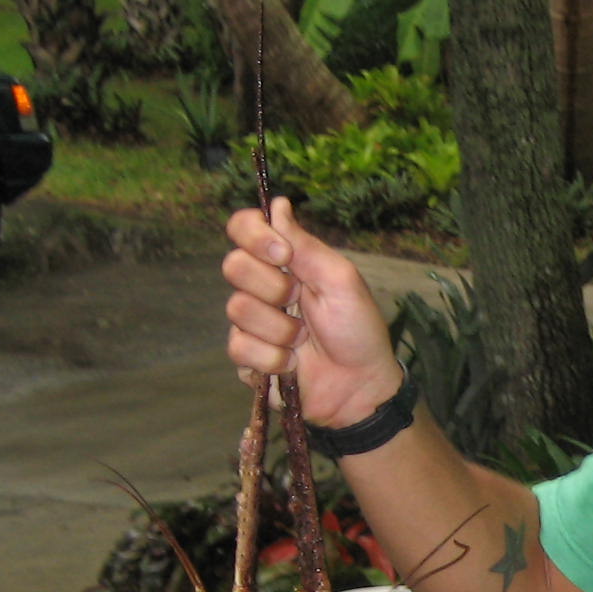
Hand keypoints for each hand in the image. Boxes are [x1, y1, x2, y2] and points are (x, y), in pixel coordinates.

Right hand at [222, 197, 404, 427]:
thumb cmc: (357, 331)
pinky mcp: (246, 356)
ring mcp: (252, 322)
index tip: (283, 256)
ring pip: (236, 309)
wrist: (359, 388)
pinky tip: (291, 364)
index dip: (253, 235)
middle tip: (301, 303)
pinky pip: (238, 347)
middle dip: (273, 288)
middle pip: (233, 265)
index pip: (243, 228)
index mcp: (285, 261)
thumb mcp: (340, 280)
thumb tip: (276, 203)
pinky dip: (272, 358)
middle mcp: (262, 286)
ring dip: (279, 329)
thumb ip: (305, 243)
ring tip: (303, 341)